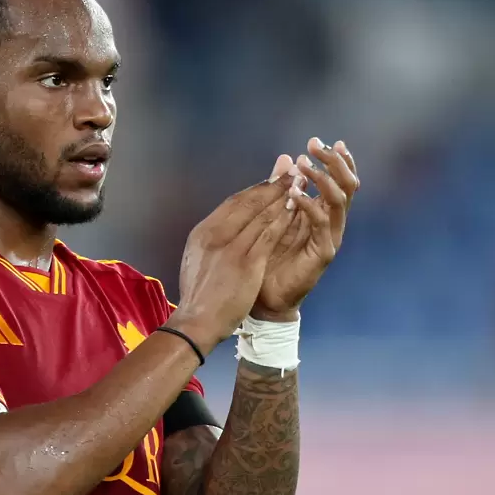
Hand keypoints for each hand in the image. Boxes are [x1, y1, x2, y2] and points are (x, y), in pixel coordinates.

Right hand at [170, 179, 295, 352]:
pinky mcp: (246, 262)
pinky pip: (269, 233)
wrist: (196, 322)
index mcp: (203, 232)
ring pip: (261, 214)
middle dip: (272, 185)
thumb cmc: (198, 296)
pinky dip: (283, 218)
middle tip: (290, 172)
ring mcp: (230, 246)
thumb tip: (222, 226)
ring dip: (282, 196)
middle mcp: (216, 233)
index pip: (233, 203)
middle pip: (248, 202)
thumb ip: (212, 240)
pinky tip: (296, 209)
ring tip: (298, 184)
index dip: (256, 190)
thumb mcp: (197, 259)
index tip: (271, 181)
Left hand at [252, 138, 358, 319]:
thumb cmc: (270, 255)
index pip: (340, 179)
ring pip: (338, 201)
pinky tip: (296, 195)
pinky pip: (322, 224)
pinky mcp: (323, 253)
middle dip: (334, 162)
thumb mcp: (275, 214)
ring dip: (323, 179)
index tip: (324, 141)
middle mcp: (332, 222)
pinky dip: (310, 206)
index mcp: (323, 211)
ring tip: (305, 166)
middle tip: (315, 145)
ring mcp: (330, 237)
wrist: (265, 297)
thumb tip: (287, 156)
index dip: (338, 159)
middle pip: (346, 185)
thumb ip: (283, 187)